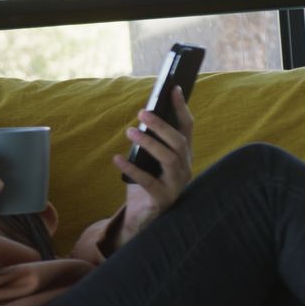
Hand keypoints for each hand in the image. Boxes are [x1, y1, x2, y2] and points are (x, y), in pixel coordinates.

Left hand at [111, 86, 193, 245]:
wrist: (141, 217)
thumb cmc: (145, 182)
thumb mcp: (148, 159)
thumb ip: (149, 141)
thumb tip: (143, 116)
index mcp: (184, 156)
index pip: (187, 128)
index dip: (182, 108)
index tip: (174, 88)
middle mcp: (185, 168)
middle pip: (179, 142)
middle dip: (161, 125)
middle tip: (142, 112)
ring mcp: (177, 185)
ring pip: (169, 158)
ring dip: (149, 143)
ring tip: (130, 131)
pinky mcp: (163, 199)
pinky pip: (148, 181)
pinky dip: (131, 168)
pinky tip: (117, 158)